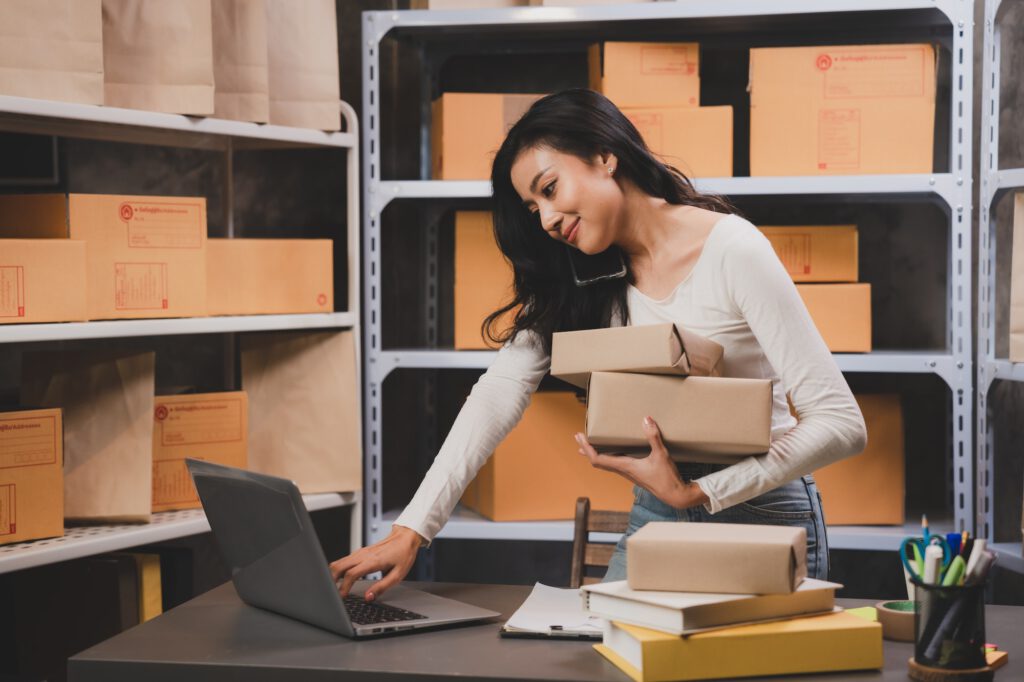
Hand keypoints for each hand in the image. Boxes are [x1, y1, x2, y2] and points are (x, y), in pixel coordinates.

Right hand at [329, 525, 423, 600]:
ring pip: (339, 562)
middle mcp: (363, 555)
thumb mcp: (397, 575)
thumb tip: (368, 597)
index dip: (344, 587)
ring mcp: (360, 552)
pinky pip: (344, 560)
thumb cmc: (403, 555)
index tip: (341, 597)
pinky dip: (339, 569)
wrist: (405, 537)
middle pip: (339, 566)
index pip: (351, 574)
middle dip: (332, 580)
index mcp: (373, 561)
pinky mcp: (360, 552)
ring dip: (334, 574)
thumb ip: (382, 587)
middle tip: (332, 593)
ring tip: (334, 588)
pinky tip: (341, 578)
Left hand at [575, 416, 709, 509]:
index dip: (587, 448)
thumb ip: (653, 437)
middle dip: (587, 449)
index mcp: (625, 466)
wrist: (675, 496)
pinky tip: (612, 452)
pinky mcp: (634, 473)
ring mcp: (628, 473)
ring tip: (589, 444)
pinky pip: (615, 464)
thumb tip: (646, 419)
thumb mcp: (661, 455)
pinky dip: (607, 457)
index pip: (598, 459)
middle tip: (579, 437)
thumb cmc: (667, 478)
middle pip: (598, 461)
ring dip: (596, 453)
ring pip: (606, 464)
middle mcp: (623, 471)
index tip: (580, 437)